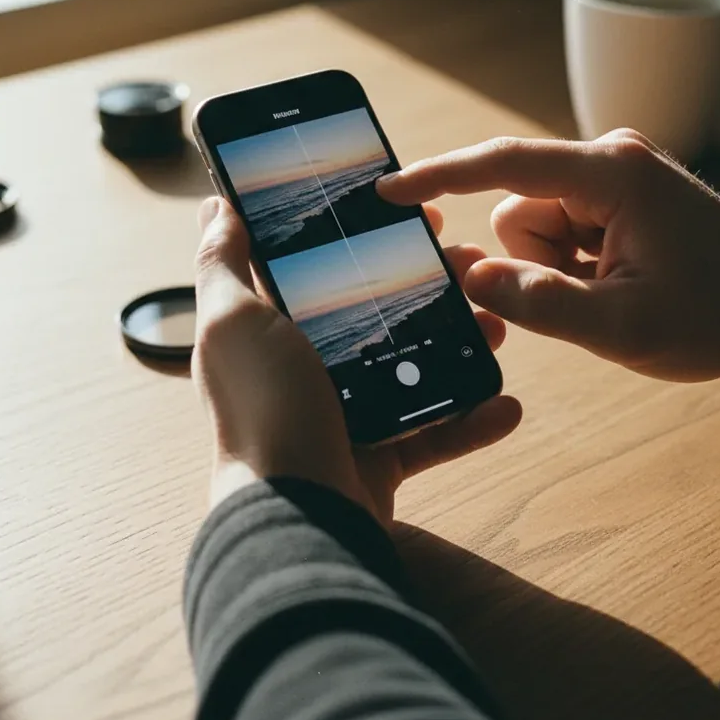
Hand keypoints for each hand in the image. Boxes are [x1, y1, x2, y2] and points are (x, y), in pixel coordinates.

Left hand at [191, 197, 521, 525]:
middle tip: (468, 261)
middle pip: (376, 312)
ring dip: (458, 343)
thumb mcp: (232, 321)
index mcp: (270, 330)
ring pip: (411, 366)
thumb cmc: (263, 408)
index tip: (408, 212)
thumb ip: (221, 262)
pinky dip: (471, 419)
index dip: (362, 234)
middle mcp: (305, 369)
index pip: (320, 266)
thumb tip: (214, 205)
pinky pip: (433, 432)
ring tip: (496, 324)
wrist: (298, 514)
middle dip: (426, 285)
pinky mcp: (379, 458)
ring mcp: (345, 414)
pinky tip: (505, 403)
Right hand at [378, 129, 719, 380]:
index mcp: (611, 175)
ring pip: (531, 227)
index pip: (503, 164)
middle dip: (537, 264)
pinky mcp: (613, 195)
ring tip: (613, 291)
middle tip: (592, 297)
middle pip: (516, 211)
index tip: (387, 189)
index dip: (439, 176)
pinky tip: (619, 281)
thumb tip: (471, 277)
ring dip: (556, 270)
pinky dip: (571, 266)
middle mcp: (607, 160)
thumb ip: (542, 304)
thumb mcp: (626, 328)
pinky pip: (556, 231)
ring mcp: (611, 176)